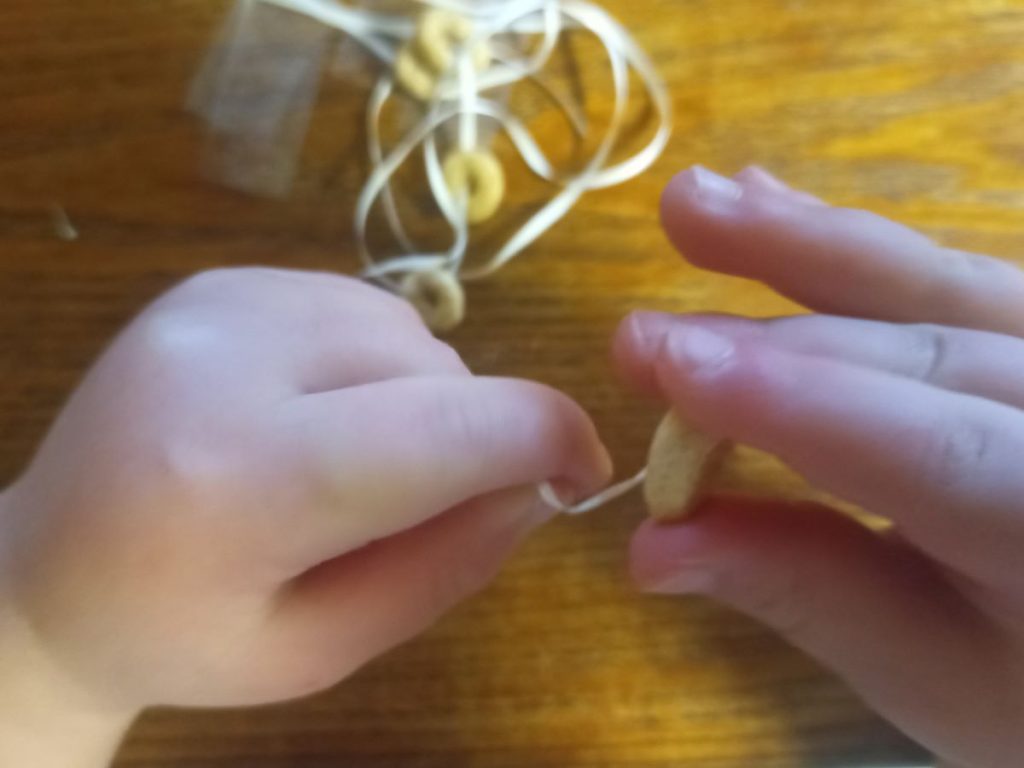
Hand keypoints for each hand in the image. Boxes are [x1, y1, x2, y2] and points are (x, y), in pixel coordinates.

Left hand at [0, 268, 610, 766]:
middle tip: (415, 505)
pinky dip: (378, 363)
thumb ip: (445, 566)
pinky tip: (318, 411)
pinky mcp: (218, 279)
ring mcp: (217, 302)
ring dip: (422, 398)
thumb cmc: (185, 634)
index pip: (443, 430)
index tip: (580, 474)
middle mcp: (226, 360)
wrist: (44, 567)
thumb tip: (540, 480)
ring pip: (409, 331)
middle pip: (436, 374)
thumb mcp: (323, 648)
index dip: (543, 439)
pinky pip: (362, 307)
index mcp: (240, 481)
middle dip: (468, 437)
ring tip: (353, 462)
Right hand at [615, 166, 1023, 767]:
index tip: (666, 366)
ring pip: (948, 285)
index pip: (938, 455)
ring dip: (813, 244)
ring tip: (701, 202)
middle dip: (775, 342)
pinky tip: (787, 222)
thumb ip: (805, 591)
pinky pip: (956, 280)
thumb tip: (652, 544)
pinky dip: (861, 254)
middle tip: (640, 337)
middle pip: (928, 355)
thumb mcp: (933, 674)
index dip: (799, 405)